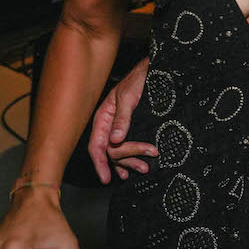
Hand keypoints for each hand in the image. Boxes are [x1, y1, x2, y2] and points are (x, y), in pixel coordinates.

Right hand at [88, 59, 154, 182]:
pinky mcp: (129, 127)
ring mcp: (117, 127)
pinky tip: (130, 168)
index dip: (100, 163)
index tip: (106, 178)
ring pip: (118, 151)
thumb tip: (115, 140)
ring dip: (130, 161)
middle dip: (125, 161)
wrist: (151, 70)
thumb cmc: (138, 79)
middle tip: (143, 167)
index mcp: (103, 117)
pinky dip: (128, 158)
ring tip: (143, 169)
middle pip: (110, 150)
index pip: (96, 146)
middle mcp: (108, 124)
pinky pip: (124, 147)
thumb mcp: (129, 97)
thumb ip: (122, 118)